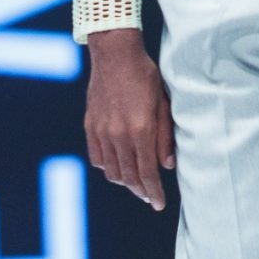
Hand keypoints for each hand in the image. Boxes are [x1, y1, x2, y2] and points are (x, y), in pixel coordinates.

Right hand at [85, 28, 174, 210]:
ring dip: (124, 181)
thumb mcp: (164, 104)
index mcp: (140, 129)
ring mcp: (102, 131)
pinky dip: (107, 166)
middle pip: (129, 176)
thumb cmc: (145, 76)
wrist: (115, 55)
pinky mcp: (90, 125)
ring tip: (135, 184)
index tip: (159, 204)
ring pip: (111, 170)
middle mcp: (119, 134)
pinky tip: (116, 166)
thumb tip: (168, 165)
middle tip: (149, 197)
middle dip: (141, 191)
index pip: (147, 172)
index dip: (154, 191)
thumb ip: (165, 136)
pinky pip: (97, 157)